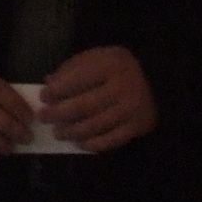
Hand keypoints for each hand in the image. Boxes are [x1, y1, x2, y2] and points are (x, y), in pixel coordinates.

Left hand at [39, 46, 157, 152]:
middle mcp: (122, 87)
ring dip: (72, 131)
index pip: (78, 79)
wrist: (157, 81)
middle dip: (59, 113)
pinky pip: (111, 140)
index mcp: (110, 65)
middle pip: (84, 106)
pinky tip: (79, 143)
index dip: (58, 90)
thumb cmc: (117, 68)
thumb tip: (49, 83)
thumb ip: (72, 68)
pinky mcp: (137, 127)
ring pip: (95, 126)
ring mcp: (131, 109)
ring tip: (58, 132)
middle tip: (44, 117)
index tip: (43, 96)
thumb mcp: (96, 57)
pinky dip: (93, 144)